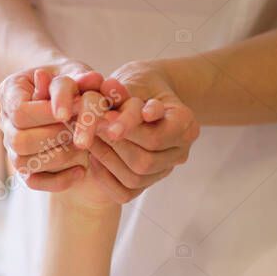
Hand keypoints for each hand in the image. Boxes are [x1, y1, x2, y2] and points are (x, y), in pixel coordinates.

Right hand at [0, 60, 105, 191]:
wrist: (64, 96)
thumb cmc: (69, 80)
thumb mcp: (74, 71)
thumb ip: (81, 76)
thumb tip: (91, 80)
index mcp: (10, 92)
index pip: (20, 111)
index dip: (47, 114)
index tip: (76, 109)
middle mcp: (5, 122)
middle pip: (19, 141)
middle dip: (55, 135)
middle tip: (80, 128)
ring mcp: (12, 147)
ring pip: (23, 163)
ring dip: (59, 156)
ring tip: (83, 145)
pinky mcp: (26, 166)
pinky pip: (34, 181)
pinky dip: (59, 180)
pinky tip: (81, 170)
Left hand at [86, 60, 199, 202]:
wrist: (141, 95)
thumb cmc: (136, 85)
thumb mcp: (132, 82)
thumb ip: (122, 94)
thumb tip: (108, 96)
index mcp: (186, 125)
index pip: (156, 138)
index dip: (127, 130)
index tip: (103, 117)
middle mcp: (181, 151)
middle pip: (145, 162)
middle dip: (114, 146)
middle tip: (91, 129)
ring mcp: (165, 169)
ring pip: (135, 178)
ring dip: (107, 159)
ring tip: (90, 139)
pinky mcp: (148, 182)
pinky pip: (126, 193)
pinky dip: (105, 176)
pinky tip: (94, 157)